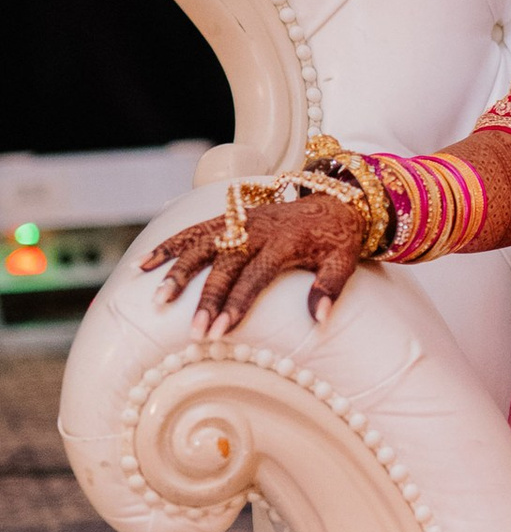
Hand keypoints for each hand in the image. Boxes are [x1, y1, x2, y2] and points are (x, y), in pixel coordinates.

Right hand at [143, 191, 368, 339]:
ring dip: (178, 271)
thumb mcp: (345, 261)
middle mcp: (257, 229)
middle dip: (207, 300)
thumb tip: (319, 318)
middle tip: (194, 332)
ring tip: (159, 299)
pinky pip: (193, 231)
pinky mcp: (229, 218)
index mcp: (284, 242)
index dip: (236, 305)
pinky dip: (168, 245)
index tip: (219, 332)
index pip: (255, 277)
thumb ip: (330, 288)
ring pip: (200, 245)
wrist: (335, 198)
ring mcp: (239, 221)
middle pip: (224, 266)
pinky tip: (144, 264)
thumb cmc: (337, 239)